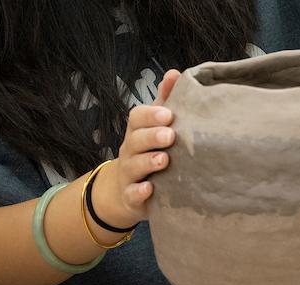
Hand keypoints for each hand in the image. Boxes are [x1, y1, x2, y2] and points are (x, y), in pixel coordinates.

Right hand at [92, 70, 181, 226]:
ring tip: (164, 160)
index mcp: (137, 131)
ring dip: (148, 162)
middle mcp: (130, 150)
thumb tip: (175, 73)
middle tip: (170, 135)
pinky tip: (150, 189)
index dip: (150, 115)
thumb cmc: (148, 152)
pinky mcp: (131, 197)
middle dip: (152, 136)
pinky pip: (132, 194)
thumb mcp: (155, 126)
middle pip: (135, 140)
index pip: (137, 117)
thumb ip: (165, 101)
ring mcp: (128, 174)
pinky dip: (139, 192)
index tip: (168, 114)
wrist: (125, 191)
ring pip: (134, 166)